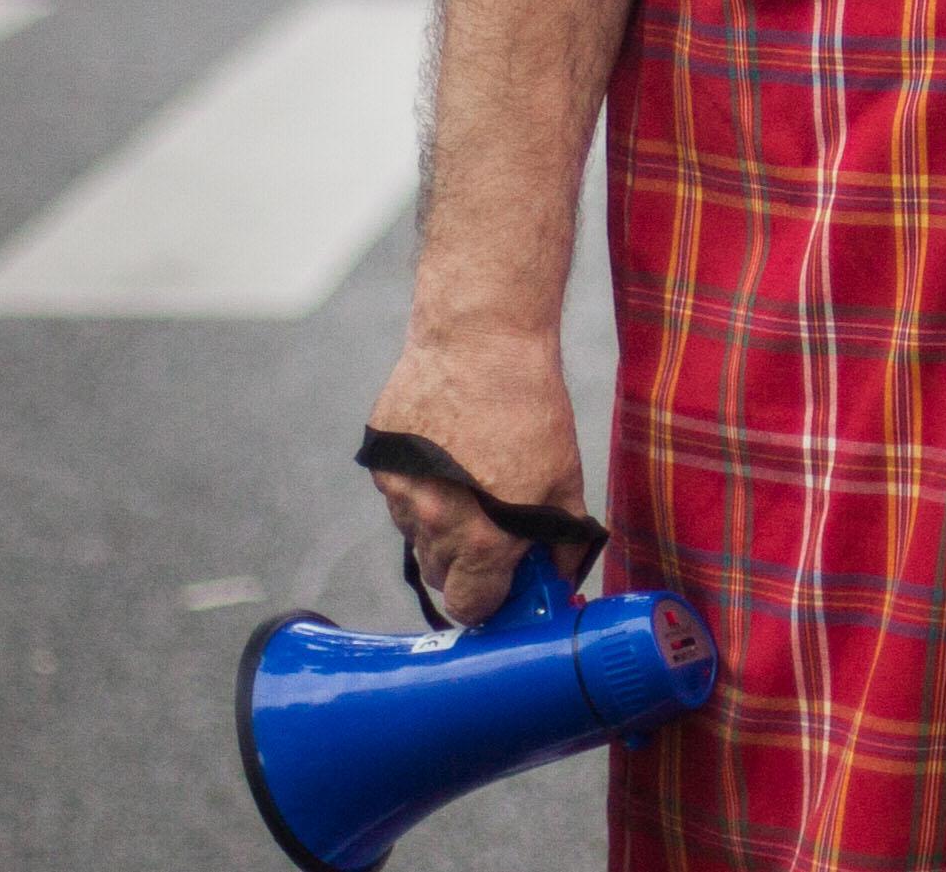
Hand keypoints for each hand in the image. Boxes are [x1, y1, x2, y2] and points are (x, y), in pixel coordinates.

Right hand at [361, 325, 584, 625]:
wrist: (480, 339)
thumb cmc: (529, 406)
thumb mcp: (565, 478)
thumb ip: (560, 538)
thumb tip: (562, 573)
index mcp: (482, 539)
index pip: (470, 606)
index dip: (488, 602)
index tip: (503, 586)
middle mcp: (432, 523)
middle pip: (440, 574)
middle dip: (467, 565)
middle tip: (495, 531)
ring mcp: (400, 491)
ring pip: (417, 533)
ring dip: (441, 524)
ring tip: (472, 477)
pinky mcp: (380, 460)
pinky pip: (399, 494)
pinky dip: (421, 486)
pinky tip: (447, 452)